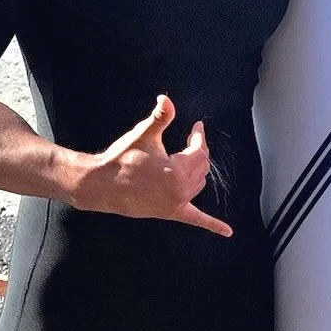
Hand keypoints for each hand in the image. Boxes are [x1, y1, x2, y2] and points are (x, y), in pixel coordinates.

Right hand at [69, 96, 231, 236]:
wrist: (102, 185)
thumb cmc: (122, 159)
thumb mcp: (143, 135)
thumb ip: (160, 117)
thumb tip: (166, 98)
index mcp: (177, 170)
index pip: (199, 150)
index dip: (199, 136)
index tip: (197, 128)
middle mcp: (180, 189)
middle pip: (202, 166)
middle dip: (199, 151)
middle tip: (193, 139)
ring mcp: (176, 203)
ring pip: (199, 185)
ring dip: (198, 171)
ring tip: (191, 159)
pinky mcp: (170, 213)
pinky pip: (196, 219)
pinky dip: (213, 225)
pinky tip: (228, 232)